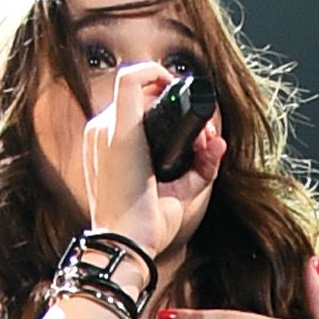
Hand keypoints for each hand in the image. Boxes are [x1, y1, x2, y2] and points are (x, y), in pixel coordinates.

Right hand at [80, 61, 225, 265]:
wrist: (128, 244)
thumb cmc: (146, 223)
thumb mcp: (178, 192)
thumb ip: (200, 167)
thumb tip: (218, 143)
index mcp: (107, 146)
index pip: (137, 109)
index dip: (169, 111)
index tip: (196, 134)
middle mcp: (100, 133)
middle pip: (143, 96)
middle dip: (179, 107)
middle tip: (204, 138)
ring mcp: (105, 129)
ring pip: (143, 86)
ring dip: (177, 99)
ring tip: (201, 136)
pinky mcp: (119, 129)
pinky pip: (133, 78)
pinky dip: (158, 74)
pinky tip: (177, 87)